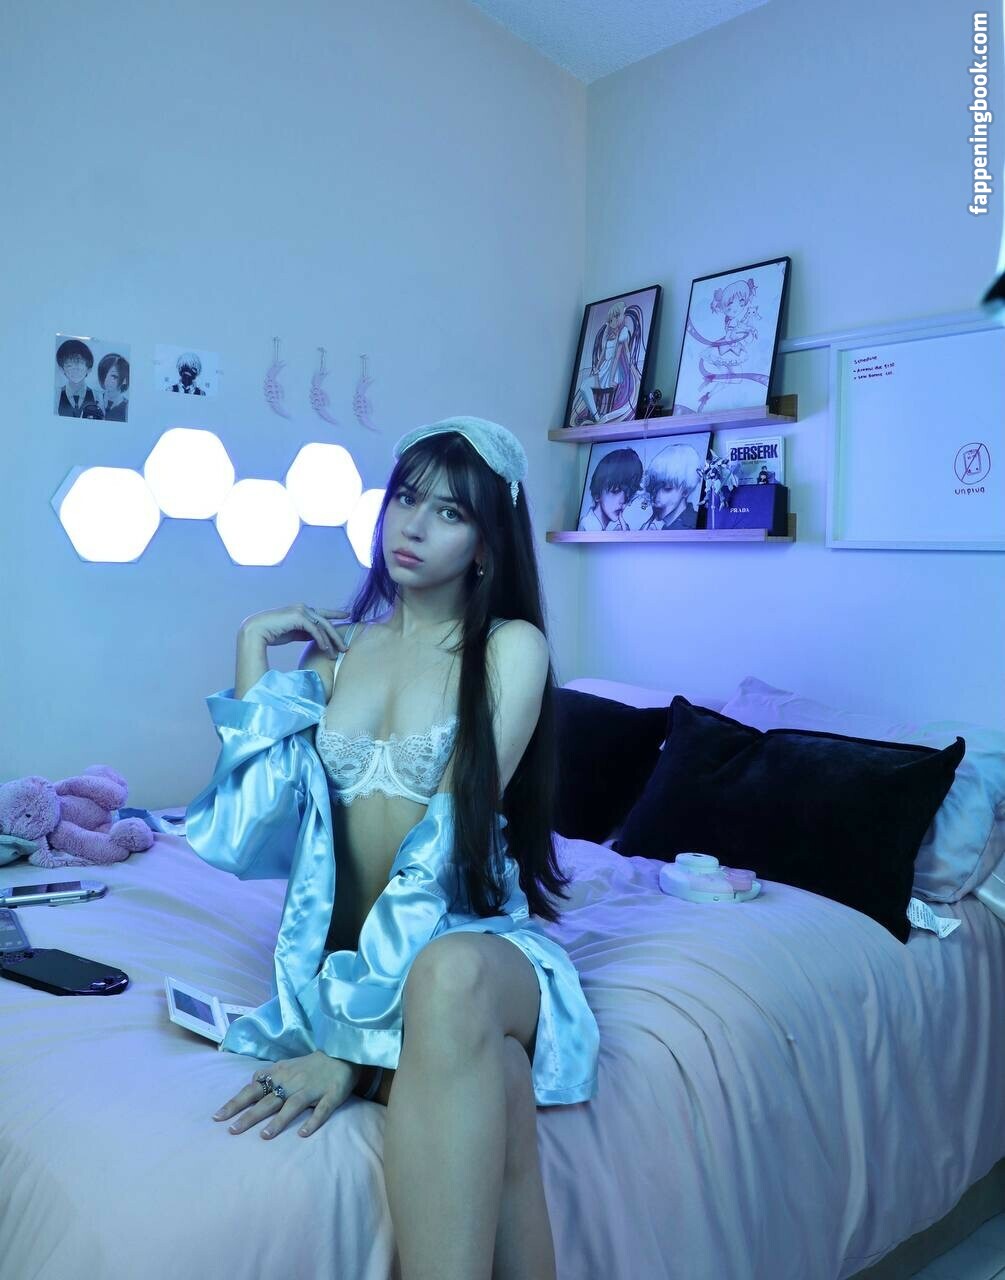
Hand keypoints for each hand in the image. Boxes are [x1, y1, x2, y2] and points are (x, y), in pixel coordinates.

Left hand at [212, 1051, 362, 1139]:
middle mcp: (293, 1082)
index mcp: (281, 1074)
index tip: (218, 1117)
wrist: (344, 1052)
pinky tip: (303, 1134)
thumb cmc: (311, 1063)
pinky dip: (313, 1121)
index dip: (236, 1102)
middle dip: (250, 1115)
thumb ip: (269, 1074)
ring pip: (293, 1105)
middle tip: (232, 1130)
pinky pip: (322, 1110)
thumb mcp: (287, 1064)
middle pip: (269, 1100)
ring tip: (264, 1136)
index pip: (254, 1089)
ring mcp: (312, 1089)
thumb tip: (251, 1081)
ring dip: (279, 1120)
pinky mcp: (331, 1095)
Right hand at [240, 604, 350, 657]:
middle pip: (325, 622)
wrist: (256, 631)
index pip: (322, 612)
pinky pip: (314, 630)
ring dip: (330, 642)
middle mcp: (303, 608)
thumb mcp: (293, 633)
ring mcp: (301, 610)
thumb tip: (317, 638)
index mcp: (301, 610)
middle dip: (336, 636)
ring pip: (322, 627)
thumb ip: (304, 632)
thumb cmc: (272, 633)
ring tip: (335, 654)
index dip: (335, 613)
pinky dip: (321, 640)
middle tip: (345, 648)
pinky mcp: (298, 617)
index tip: (347, 615)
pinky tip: (325, 649)